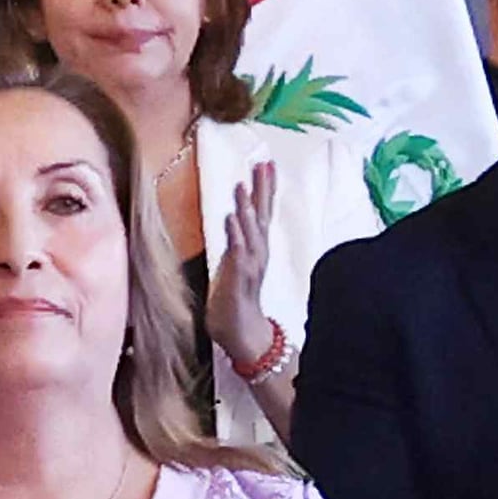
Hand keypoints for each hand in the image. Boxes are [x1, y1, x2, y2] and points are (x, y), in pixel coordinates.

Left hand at [209, 160, 287, 382]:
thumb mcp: (233, 267)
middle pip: (263, 215)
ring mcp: (250, 265)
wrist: (242, 335)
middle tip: (263, 162)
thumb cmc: (234, 303)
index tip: (266, 164)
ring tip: (242, 185)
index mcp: (255, 249)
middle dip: (263, 188)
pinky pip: (237, 252)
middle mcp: (257, 253)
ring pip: (251, 231)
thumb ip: (236, 246)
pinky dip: (236, 233)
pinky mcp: (239, 278)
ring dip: (247, 208)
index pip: (262, 213)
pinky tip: (231, 217)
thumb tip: (233, 226)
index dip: (264, 189)